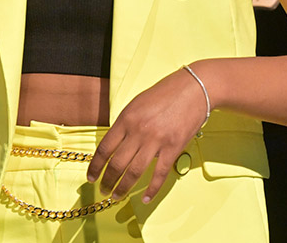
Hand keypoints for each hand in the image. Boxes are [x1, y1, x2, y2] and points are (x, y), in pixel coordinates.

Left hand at [86, 67, 209, 203]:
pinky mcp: (173, 148)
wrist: (194, 88)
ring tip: (118, 196)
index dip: (95, 166)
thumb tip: (117, 145)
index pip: (104, 148)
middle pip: (117, 164)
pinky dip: (152, 189)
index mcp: (127, 118)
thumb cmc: (167, 93)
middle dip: (107, 181)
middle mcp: (138, 131)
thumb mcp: (138, 103)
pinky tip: (146, 197)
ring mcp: (156, 140)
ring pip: (134, 172)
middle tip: (104, 190)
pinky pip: (159, 174)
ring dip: (123, 188)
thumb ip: (126, 124)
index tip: (91, 177)